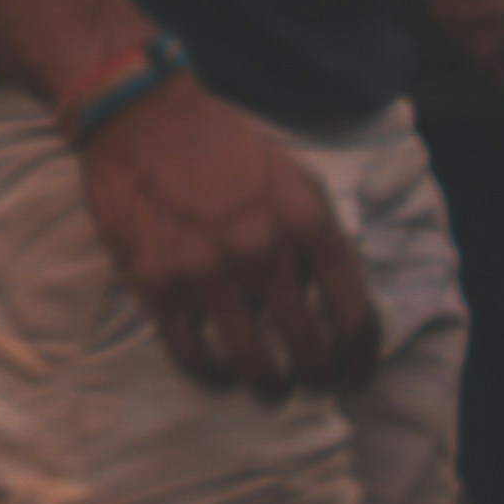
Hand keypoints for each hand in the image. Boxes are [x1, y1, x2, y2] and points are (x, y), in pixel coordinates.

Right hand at [74, 76, 379, 399]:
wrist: (141, 116)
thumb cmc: (225, 148)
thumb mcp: (296, 182)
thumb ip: (321, 241)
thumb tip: (332, 303)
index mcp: (307, 226)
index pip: (355, 318)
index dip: (362, 360)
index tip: (356, 377)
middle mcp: (263, 253)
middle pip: (310, 351)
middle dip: (318, 378)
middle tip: (312, 383)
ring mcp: (207, 270)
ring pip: (255, 363)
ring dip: (269, 386)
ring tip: (269, 386)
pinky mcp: (156, 281)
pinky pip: (190, 354)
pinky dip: (210, 375)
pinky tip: (218, 373)